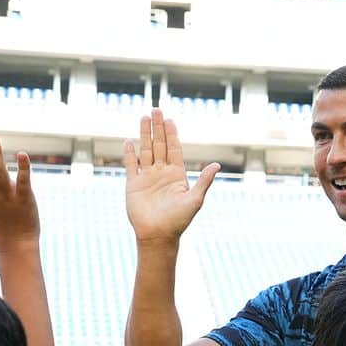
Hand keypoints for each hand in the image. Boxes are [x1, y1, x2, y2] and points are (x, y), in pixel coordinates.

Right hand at [125, 109, 219, 244]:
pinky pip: (131, 165)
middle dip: (158, 128)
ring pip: (145, 151)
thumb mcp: (195, 200)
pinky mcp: (133, 185)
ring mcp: (147, 177)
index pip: (174, 148)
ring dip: (144, 134)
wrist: (158, 236)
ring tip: (144, 118)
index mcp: (176, 174)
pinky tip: (128, 141)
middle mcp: (161, 173)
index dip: (172, 134)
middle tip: (156, 110)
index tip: (170, 119)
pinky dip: (129, 153)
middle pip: (159, 145)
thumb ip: (204, 181)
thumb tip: (216, 165)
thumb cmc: (178, 221)